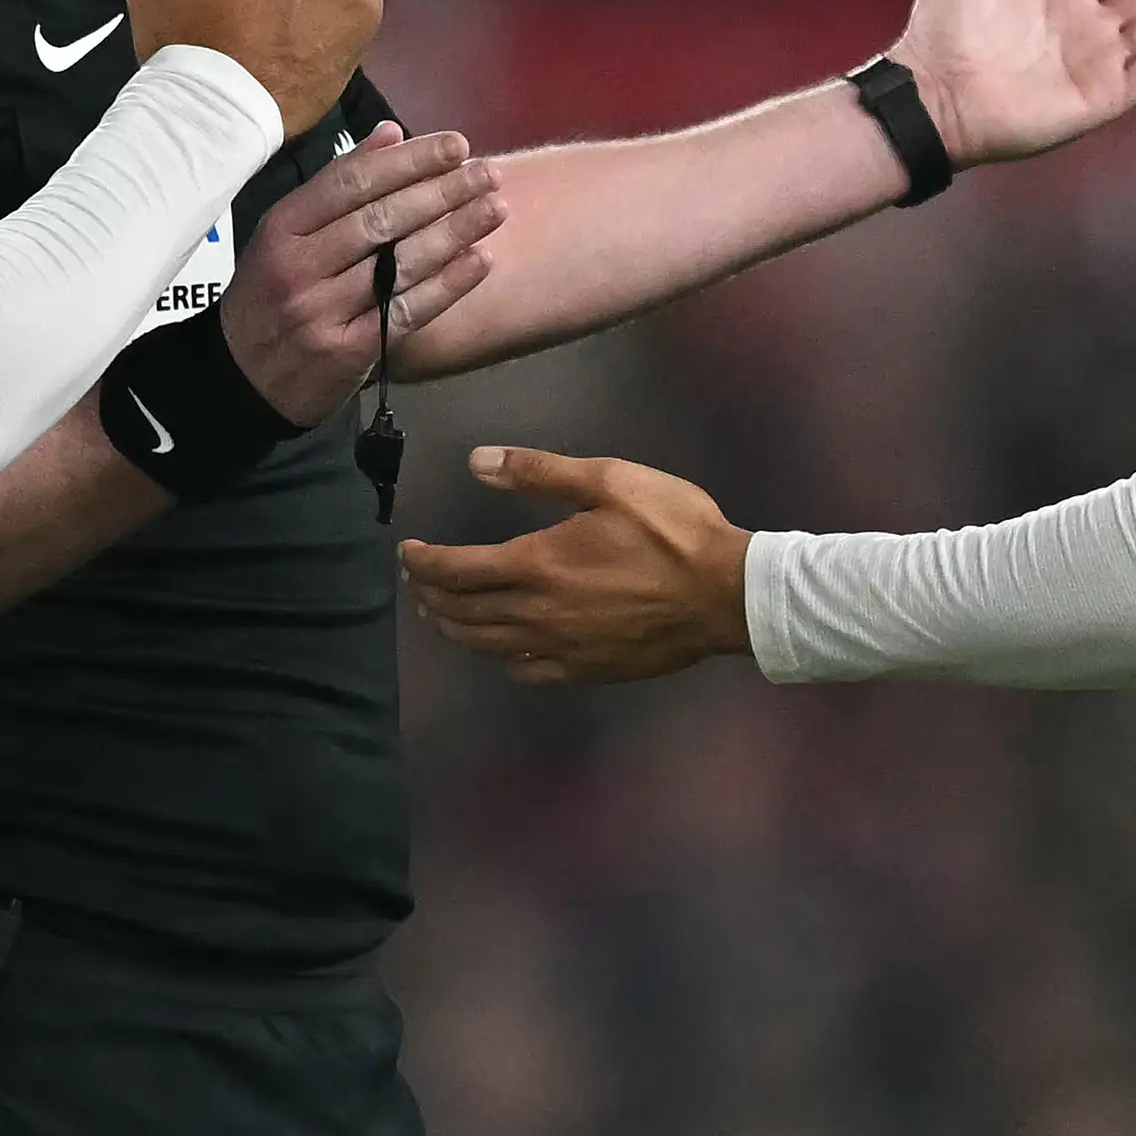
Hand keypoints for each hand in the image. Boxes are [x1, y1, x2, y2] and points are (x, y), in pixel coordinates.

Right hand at [226, 126, 506, 423]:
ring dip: (456, 231)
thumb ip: (337, 184)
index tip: (456, 145)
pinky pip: (408, 311)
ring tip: (496, 207)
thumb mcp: (286, 234)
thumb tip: (391, 134)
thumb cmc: (271, 295)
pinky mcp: (348, 351)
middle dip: (442, 192)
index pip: (352, 181)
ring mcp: (322, 311)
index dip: (409, 161)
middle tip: (488, 173)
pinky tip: (480, 260)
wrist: (244, 380)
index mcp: (282, 227)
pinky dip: (448, 284)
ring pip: (400, 263)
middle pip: (382, 219)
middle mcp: (300, 266)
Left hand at [398, 447, 750, 684]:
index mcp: (536, 563)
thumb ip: (537, 472)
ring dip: (455, 630)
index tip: (408, 552)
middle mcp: (537, 613)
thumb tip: (476, 462)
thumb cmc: (672, 529)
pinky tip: (500, 650)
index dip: (424, 562)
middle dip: (431, 596)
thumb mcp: (608, 481)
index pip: (456, 570)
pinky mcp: (585, 671)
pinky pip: (526, 673)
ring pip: (486, 646)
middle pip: (463, 613)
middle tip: (419, 583)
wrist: (727, 594)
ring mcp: (560, 649)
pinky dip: (500, 659)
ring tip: (442, 614)